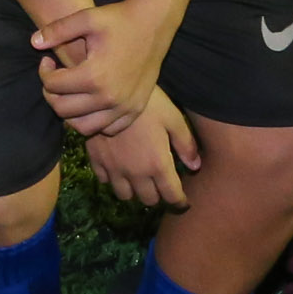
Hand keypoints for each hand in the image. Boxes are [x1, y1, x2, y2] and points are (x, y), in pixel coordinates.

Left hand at [33, 0, 174, 135]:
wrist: (153, 24)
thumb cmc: (118, 19)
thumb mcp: (86, 18)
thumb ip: (57, 30)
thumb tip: (33, 43)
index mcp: (94, 76)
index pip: (53, 86)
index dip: (43, 73)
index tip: (47, 61)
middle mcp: (109, 98)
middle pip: (63, 110)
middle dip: (51, 94)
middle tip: (54, 79)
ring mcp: (124, 107)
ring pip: (84, 127)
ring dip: (70, 113)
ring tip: (69, 94)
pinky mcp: (135, 110)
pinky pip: (108, 129)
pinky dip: (95, 121)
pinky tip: (91, 101)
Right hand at [83, 90, 201, 206]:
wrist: (111, 92)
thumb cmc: (148, 103)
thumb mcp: (173, 119)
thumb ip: (186, 144)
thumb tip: (196, 166)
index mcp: (157, 165)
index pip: (171, 196)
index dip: (179, 202)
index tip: (182, 202)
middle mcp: (136, 173)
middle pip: (148, 200)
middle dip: (158, 195)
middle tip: (161, 185)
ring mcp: (114, 168)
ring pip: (125, 195)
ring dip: (134, 191)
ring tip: (139, 179)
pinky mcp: (96, 161)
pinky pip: (105, 181)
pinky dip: (114, 179)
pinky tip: (119, 167)